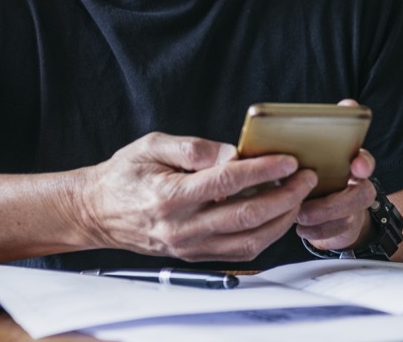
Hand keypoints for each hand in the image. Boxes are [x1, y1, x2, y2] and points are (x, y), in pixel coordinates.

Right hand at [75, 132, 317, 261]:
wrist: (98, 211)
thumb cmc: (125, 174)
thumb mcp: (152, 146)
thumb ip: (193, 148)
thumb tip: (233, 153)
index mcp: (170, 196)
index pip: (227, 183)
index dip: (263, 170)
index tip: (287, 159)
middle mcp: (182, 227)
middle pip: (247, 216)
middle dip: (284, 196)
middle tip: (304, 177)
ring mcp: (190, 247)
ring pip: (250, 241)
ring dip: (281, 219)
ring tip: (297, 196)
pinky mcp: (196, 256)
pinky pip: (240, 252)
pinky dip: (265, 235)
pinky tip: (276, 215)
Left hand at [296, 98, 377, 251]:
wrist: (323, 201)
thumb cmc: (315, 168)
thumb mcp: (313, 148)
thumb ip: (322, 130)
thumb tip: (334, 109)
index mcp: (352, 162)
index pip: (365, 159)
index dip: (363, 162)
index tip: (356, 164)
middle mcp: (359, 184)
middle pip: (361, 194)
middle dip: (333, 203)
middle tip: (305, 206)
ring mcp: (354, 209)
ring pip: (347, 218)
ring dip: (320, 219)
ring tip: (298, 216)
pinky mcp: (346, 229)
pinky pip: (336, 234)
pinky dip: (317, 233)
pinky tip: (301, 227)